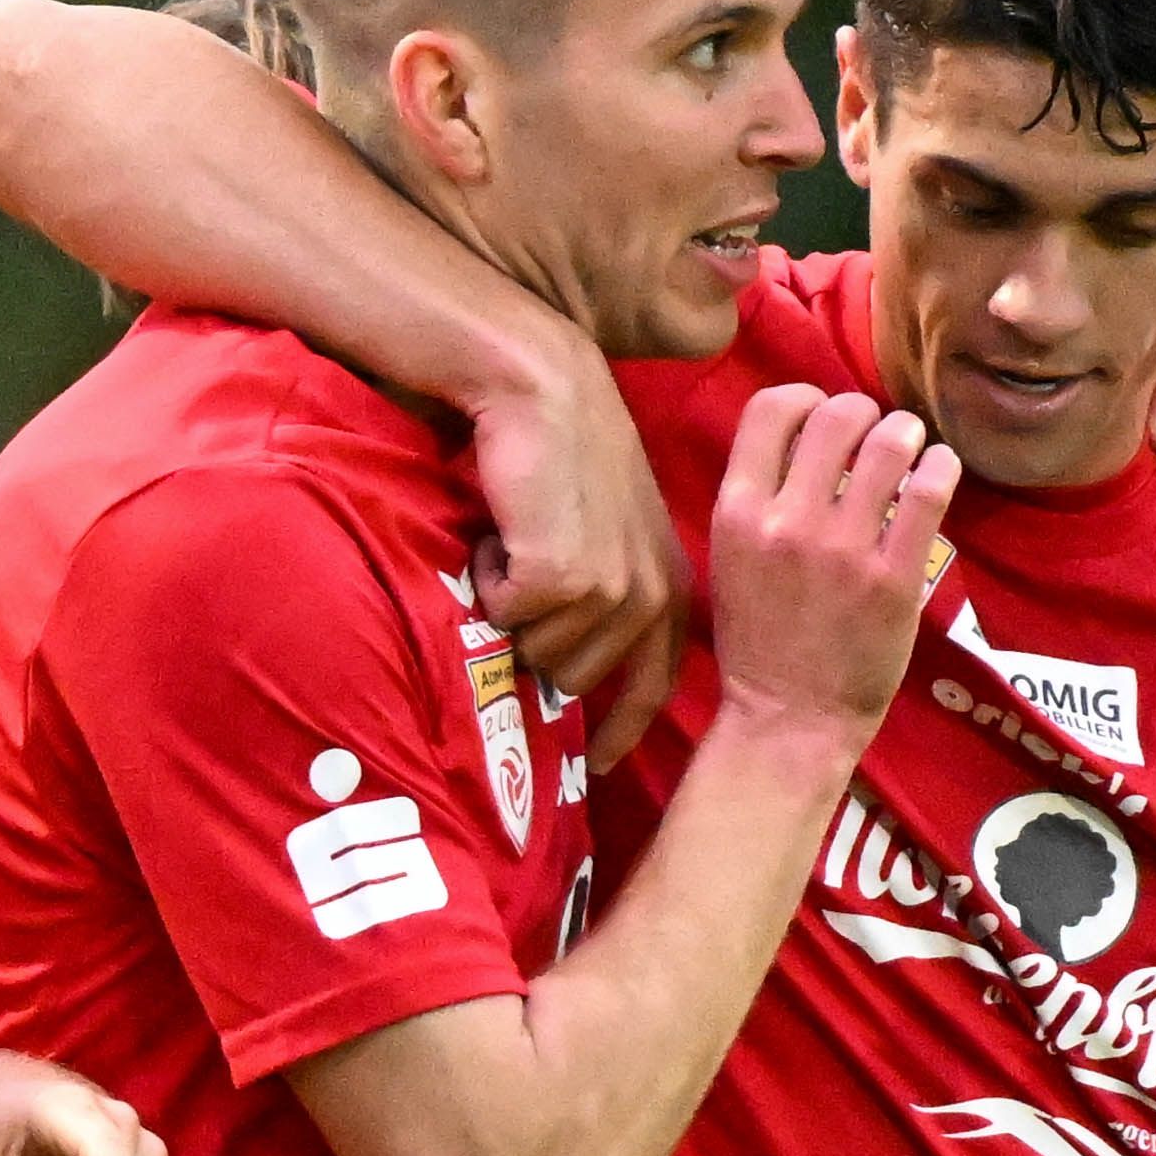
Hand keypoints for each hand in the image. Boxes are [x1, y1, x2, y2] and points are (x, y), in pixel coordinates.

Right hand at [465, 331, 687, 773]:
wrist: (542, 389)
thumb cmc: (566, 452)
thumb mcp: (614, 526)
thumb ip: (615, 594)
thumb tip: (571, 671)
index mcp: (669, 586)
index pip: (653, 684)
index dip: (622, 730)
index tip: (598, 766)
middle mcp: (648, 596)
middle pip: (573, 678)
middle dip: (536, 640)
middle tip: (523, 575)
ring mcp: (608, 591)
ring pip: (534, 651)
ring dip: (510, 603)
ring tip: (518, 540)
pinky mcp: (562, 579)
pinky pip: (503, 614)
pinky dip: (486, 577)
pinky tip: (500, 532)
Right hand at [698, 384, 957, 751]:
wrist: (788, 721)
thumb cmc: (759, 644)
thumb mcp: (731, 560)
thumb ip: (759, 500)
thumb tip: (803, 439)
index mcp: (738, 512)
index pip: (771, 409)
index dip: (805, 398)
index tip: (822, 417)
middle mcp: (787, 521)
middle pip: (837, 414)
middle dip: (864, 413)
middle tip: (876, 434)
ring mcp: (844, 549)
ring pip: (888, 442)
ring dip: (906, 432)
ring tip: (911, 446)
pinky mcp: (894, 578)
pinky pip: (929, 491)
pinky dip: (941, 467)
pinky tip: (939, 470)